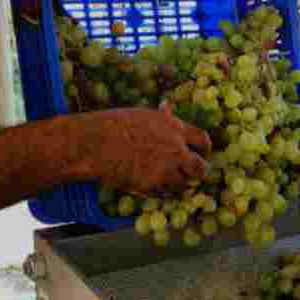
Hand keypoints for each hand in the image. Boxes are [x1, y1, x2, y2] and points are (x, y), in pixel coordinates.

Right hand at [87, 106, 210, 194]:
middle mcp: (175, 147)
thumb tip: (167, 106)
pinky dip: (161, 192)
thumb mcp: (143, 114)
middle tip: (192, 175)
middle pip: (201, 167)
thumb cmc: (112, 124)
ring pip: (185, 183)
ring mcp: (166, 167)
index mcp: (174, 126)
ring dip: (179, 184)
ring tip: (167, 182)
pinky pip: (165, 192)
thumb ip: (160, 117)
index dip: (204, 149)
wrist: (95, 142)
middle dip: (198, 172)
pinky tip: (150, 186)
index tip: (202, 153)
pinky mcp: (153, 184)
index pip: (202, 139)